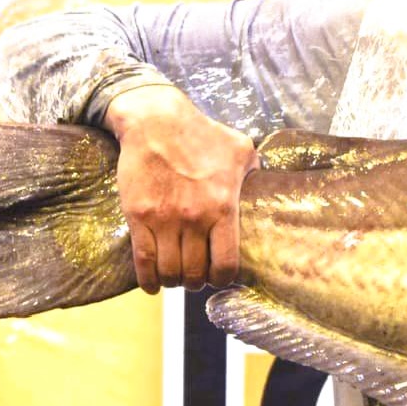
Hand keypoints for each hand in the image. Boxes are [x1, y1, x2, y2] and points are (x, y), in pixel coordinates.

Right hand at [104, 84, 257, 292]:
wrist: (155, 120)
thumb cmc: (201, 132)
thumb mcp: (240, 148)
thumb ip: (255, 172)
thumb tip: (268, 184)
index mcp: (222, 207)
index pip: (226, 264)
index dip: (223, 278)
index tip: (220, 277)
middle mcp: (194, 218)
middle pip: (195, 273)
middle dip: (197, 283)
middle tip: (197, 279)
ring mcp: (163, 220)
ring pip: (169, 270)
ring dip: (174, 281)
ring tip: (177, 278)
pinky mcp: (138, 216)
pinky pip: (142, 260)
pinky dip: (148, 280)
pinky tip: (153, 285)